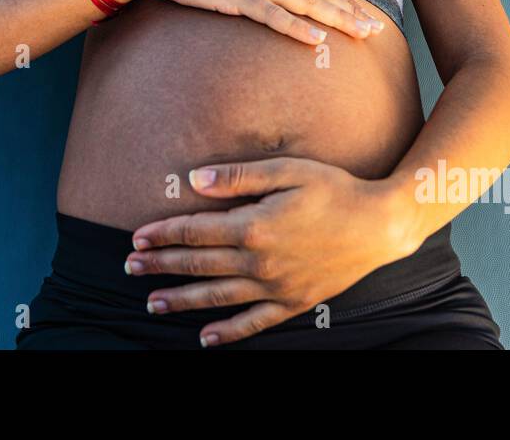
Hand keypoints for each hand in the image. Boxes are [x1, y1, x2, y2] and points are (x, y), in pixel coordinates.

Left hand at [125, 158, 420, 346]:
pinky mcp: (293, 302)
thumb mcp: (288, 170)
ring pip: (217, 297)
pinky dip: (228, 332)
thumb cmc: (334, 189)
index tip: (137, 236)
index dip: (164, 233)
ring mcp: (276, 286)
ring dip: (181, 300)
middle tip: (129, 267)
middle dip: (160, 266)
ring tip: (151, 303)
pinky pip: (254, 323)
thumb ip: (239, 176)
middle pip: (198, 265)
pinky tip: (205, 338)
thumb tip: (195, 179)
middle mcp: (259, 261)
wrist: (380, 225)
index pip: (195, 231)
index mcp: (254, 225)